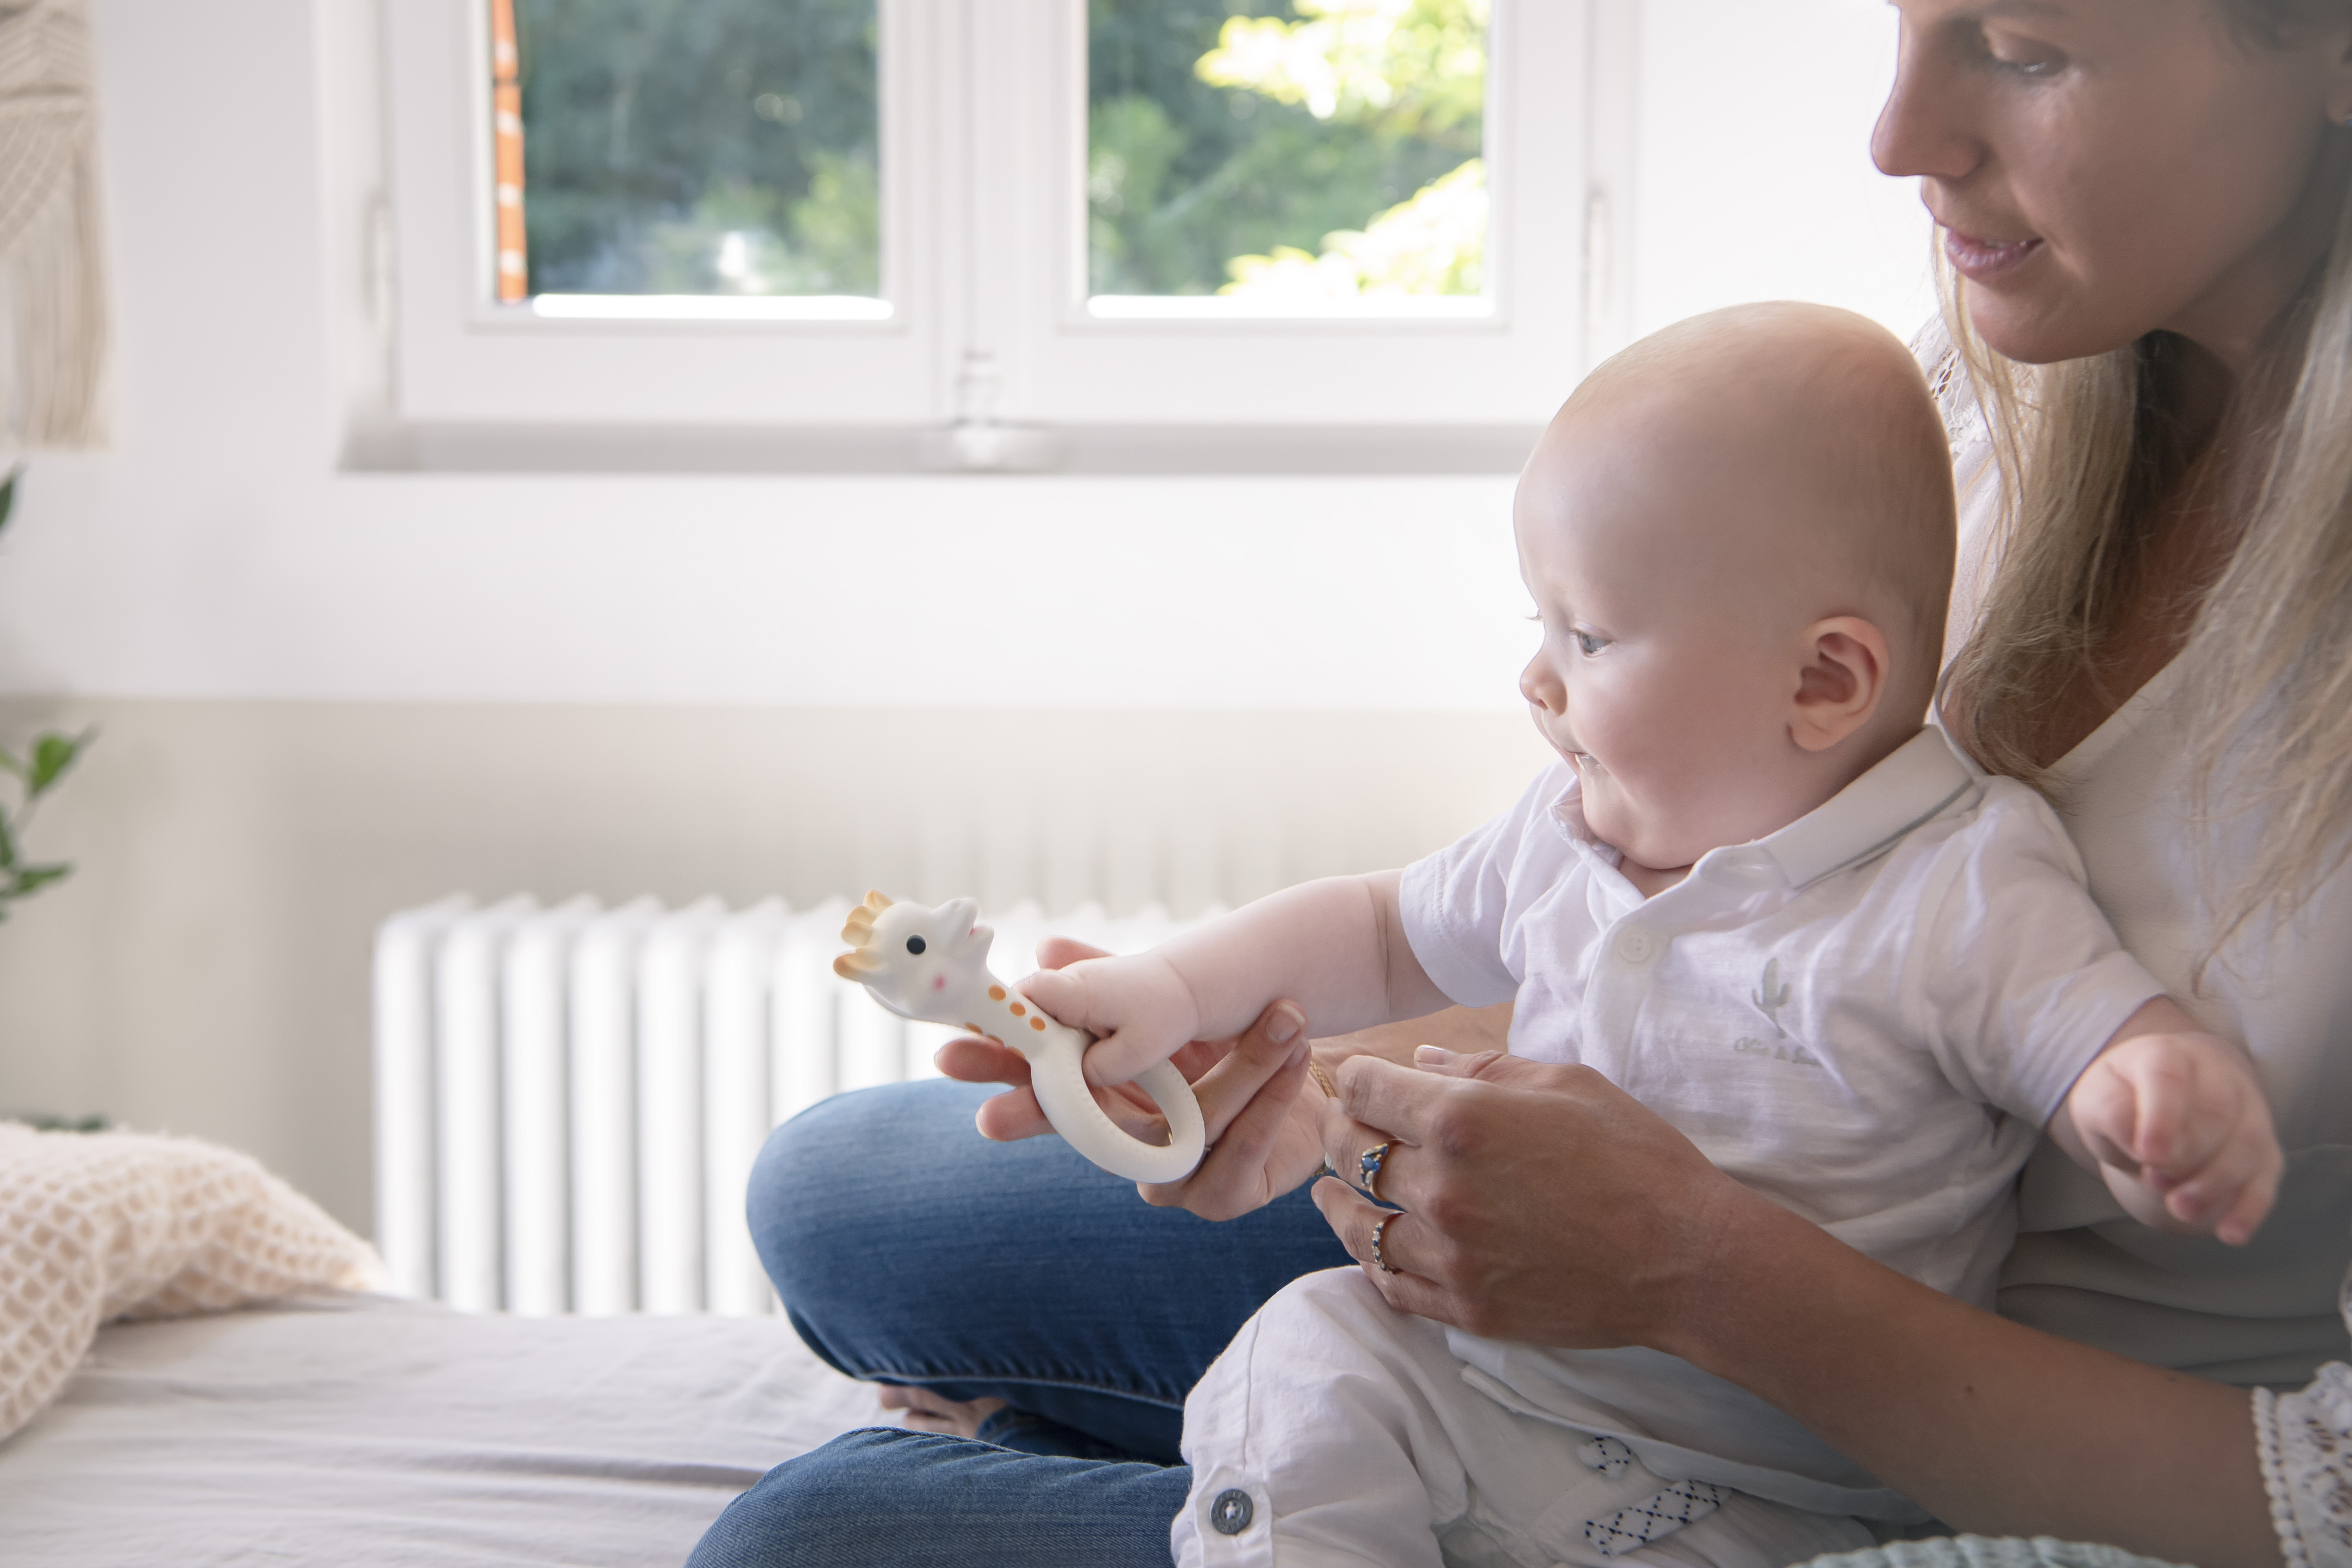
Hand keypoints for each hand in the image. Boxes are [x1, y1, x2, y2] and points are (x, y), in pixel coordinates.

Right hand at [933, 938, 1325, 1214]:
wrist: (1319, 1076)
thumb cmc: (1238, 1038)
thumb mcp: (1173, 1000)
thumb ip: (1106, 980)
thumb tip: (1043, 952)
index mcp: (1109, 1092)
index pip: (1041, 1084)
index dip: (997, 1068)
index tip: (949, 1051)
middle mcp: (1130, 1141)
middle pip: (1081, 1130)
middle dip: (1040, 1112)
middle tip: (991, 1112)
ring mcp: (1172, 1177)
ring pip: (1184, 1130)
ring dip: (1238, 1069)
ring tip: (1282, 1017)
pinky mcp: (1225, 1195)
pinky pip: (1238, 1152)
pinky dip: (1269, 1099)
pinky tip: (1293, 1058)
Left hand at [1306, 1046, 1748, 1348]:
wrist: (1686, 1257)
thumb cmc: (1637, 1157)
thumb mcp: (1567, 1083)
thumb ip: (1482, 1066)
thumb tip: (1420, 1058)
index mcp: (1462, 1119)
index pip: (1364, 1088)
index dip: (1356, 1077)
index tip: (1359, 1079)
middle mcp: (1442, 1187)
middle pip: (1348, 1152)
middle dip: (1339, 1132)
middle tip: (1339, 1129)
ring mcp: (1451, 1254)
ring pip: (1357, 1226)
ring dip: (1338, 1203)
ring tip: (1329, 1193)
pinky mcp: (1467, 1307)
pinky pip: (1392, 1284)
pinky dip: (1374, 1262)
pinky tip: (1371, 1247)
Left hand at [2062, 1030, 2280, 1245]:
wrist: (2161, 1094)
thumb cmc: (2125, 1096)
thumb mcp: (2098, 1097)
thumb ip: (2111, 1111)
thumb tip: (2139, 1144)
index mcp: (2167, 1055)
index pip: (2169, 1076)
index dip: (2162, 1116)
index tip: (2149, 1154)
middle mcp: (2218, 1076)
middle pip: (2217, 1112)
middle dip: (2189, 1153)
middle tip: (2154, 1179)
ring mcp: (2248, 1112)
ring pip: (2247, 1145)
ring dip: (2216, 1183)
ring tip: (2180, 1209)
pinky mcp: (2263, 1151)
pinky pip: (2266, 1179)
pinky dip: (2250, 1208)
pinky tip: (2231, 1234)